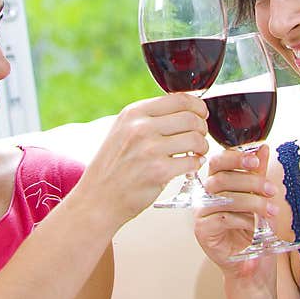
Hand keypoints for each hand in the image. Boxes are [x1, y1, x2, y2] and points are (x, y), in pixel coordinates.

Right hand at [73, 92, 210, 223]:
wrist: (98, 199)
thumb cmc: (113, 167)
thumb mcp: (122, 131)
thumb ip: (148, 118)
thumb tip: (184, 109)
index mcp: (133, 113)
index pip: (179, 99)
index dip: (197, 107)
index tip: (201, 115)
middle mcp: (141, 127)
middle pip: (191, 118)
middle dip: (201, 128)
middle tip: (199, 138)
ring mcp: (150, 149)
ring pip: (196, 139)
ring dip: (202, 147)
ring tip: (196, 153)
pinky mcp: (159, 171)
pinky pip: (192, 161)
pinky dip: (196, 164)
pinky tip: (189, 166)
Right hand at [194, 145, 278, 285]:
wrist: (253, 265)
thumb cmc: (254, 233)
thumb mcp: (260, 198)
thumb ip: (258, 174)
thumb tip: (263, 148)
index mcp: (217, 184)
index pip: (219, 162)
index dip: (236, 157)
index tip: (256, 160)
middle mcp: (207, 196)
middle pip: (221, 178)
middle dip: (250, 181)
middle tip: (272, 190)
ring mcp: (202, 213)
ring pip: (224, 197)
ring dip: (252, 201)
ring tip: (271, 210)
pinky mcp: (203, 231)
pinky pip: (222, 218)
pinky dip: (243, 219)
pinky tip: (255, 226)